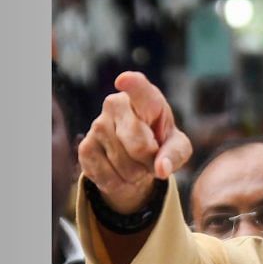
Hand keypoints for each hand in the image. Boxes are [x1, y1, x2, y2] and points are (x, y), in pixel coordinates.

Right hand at [78, 72, 191, 213]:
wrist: (135, 154)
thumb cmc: (160, 141)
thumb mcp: (177, 146)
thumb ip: (175, 154)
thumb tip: (161, 169)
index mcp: (145, 98)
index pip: (138, 88)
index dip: (132, 85)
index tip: (124, 80)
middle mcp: (116, 104)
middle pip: (139, 146)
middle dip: (151, 161)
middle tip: (152, 157)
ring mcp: (97, 125)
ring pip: (124, 165)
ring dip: (136, 174)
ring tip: (137, 162)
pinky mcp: (84, 147)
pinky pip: (108, 177)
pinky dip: (120, 183)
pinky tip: (121, 171)